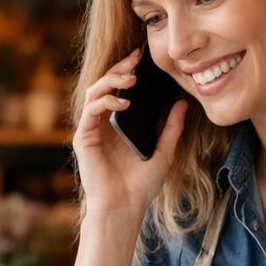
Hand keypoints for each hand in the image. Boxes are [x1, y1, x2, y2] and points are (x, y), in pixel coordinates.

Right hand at [73, 48, 188, 219]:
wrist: (124, 207)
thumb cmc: (140, 185)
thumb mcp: (164, 151)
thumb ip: (171, 127)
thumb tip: (182, 103)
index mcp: (117, 125)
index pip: (118, 90)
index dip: (127, 71)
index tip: (141, 58)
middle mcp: (102, 124)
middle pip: (104, 85)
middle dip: (119, 69)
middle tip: (135, 60)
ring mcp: (91, 130)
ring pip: (94, 92)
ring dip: (111, 81)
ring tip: (131, 79)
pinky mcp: (84, 138)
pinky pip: (90, 111)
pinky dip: (105, 101)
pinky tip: (122, 102)